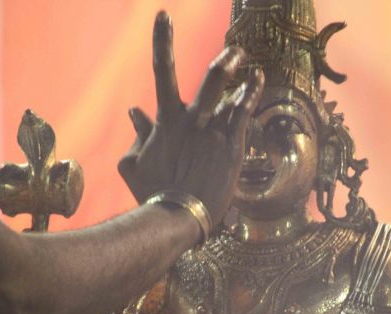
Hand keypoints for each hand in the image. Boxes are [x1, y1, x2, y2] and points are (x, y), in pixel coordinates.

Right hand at [118, 11, 263, 227]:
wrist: (176, 216)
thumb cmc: (152, 193)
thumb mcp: (133, 164)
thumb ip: (138, 135)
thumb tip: (134, 110)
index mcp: (166, 120)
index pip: (161, 71)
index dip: (162, 40)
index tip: (164, 15)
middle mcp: (191, 119)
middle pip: (210, 78)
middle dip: (224, 61)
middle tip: (234, 50)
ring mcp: (213, 131)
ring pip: (230, 92)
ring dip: (239, 75)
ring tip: (246, 61)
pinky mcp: (231, 144)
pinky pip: (244, 110)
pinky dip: (251, 91)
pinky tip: (257, 77)